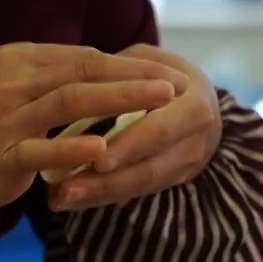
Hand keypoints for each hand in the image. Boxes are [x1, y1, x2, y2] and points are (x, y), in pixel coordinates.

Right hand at [0, 43, 189, 221]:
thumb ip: (34, 84)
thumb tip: (81, 80)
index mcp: (11, 62)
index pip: (79, 57)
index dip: (123, 65)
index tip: (158, 72)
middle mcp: (10, 82)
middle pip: (84, 72)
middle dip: (134, 78)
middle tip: (175, 86)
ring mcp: (5, 120)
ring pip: (73, 103)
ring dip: (122, 102)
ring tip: (160, 106)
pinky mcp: (0, 158)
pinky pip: (45, 151)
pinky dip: (77, 150)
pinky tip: (107, 151)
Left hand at [47, 44, 221, 211]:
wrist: (202, 102)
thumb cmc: (161, 74)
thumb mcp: (145, 61)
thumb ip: (116, 74)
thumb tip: (70, 84)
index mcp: (192, 106)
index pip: (159, 131)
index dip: (128, 146)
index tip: (97, 160)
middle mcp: (193, 142)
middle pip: (148, 169)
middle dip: (106, 183)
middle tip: (66, 190)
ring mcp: (184, 167)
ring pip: (138, 187)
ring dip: (97, 195)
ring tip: (60, 199)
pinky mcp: (170, 182)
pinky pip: (133, 193)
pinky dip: (99, 197)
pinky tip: (68, 200)